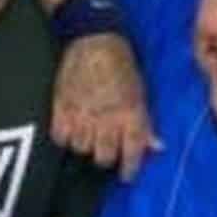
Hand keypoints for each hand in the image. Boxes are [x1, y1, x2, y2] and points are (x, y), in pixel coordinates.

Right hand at [51, 34, 159, 181]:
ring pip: (80, 148)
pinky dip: (64, 136)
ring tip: (87, 136)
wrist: (94, 40)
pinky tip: (70, 129)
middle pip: (103, 157)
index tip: (126, 176)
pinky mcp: (61, 108)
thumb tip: (156, 146)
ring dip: (84, 145)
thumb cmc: (121, 63)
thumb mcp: (141, 92)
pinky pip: (60, 136)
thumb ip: (146, 123)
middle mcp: (106, 119)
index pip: (131, 153)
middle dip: (105, 158)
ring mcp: (82, 114)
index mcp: (130, 114)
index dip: (129, 169)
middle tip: (105, 151)